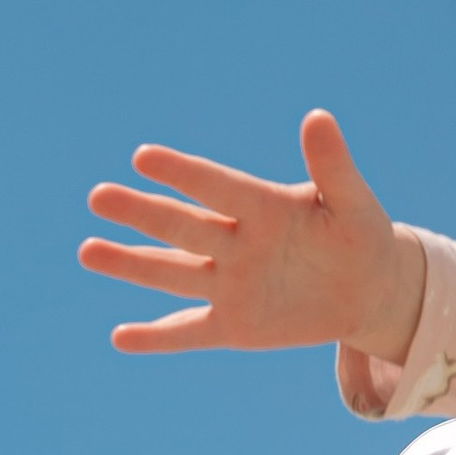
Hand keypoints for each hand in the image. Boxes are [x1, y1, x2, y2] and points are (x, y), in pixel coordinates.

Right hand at [78, 111, 426, 355]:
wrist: (367, 288)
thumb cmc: (358, 235)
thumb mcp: (353, 202)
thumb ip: (332, 166)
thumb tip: (318, 116)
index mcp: (262, 206)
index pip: (217, 187)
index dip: (183, 174)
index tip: (144, 157)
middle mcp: (235, 242)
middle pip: (182, 226)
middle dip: (142, 212)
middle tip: (98, 196)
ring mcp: (230, 284)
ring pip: (173, 273)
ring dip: (132, 263)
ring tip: (87, 251)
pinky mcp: (233, 325)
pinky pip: (190, 331)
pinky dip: (157, 337)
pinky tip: (120, 337)